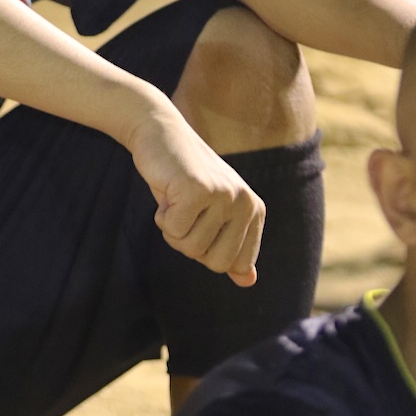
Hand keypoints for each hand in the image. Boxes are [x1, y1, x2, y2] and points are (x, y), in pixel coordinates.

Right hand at [128, 101, 264, 285]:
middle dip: (189, 242)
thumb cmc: (183, 178)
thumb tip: (250, 282)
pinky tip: (167, 190)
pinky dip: (161, 215)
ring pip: (189, 247)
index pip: (233, 264)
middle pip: (213, 262)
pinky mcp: (198, 189)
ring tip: (176, 197)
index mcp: (255, 211)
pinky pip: (172, 230)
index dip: (206, 249)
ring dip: (172, 227)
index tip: (199, 219)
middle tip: (185, 210)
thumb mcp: (211, 213)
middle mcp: (245, 203)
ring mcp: (223, 195)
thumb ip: (231, 246)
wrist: (160, 133)